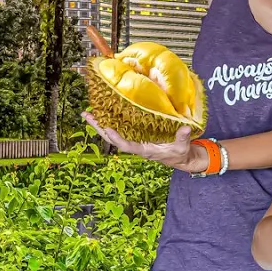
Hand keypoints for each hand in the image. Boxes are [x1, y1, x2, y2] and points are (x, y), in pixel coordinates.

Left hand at [82, 111, 207, 172]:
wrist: (178, 157)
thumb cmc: (179, 152)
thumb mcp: (182, 147)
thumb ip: (182, 138)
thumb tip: (184, 128)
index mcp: (144, 150)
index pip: (127, 146)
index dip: (117, 138)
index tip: (108, 129)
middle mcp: (135, 145)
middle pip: (112, 138)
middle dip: (99, 127)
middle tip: (86, 115)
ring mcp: (134, 140)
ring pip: (113, 133)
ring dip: (100, 124)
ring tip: (87, 113)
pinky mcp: (136, 135)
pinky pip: (119, 129)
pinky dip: (109, 122)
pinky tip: (103, 113)